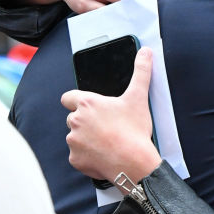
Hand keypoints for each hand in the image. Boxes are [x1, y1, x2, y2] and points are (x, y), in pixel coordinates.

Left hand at [63, 47, 161, 183]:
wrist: (133, 162)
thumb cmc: (134, 130)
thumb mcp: (138, 97)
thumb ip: (141, 71)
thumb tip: (145, 52)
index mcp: (87, 104)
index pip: (68, 98)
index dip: (76, 101)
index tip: (86, 107)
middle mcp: (76, 121)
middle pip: (74, 118)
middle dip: (87, 122)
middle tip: (107, 127)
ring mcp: (73, 141)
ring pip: (76, 137)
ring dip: (87, 139)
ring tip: (107, 142)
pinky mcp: (75, 159)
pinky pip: (78, 156)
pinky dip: (88, 156)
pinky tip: (104, 155)